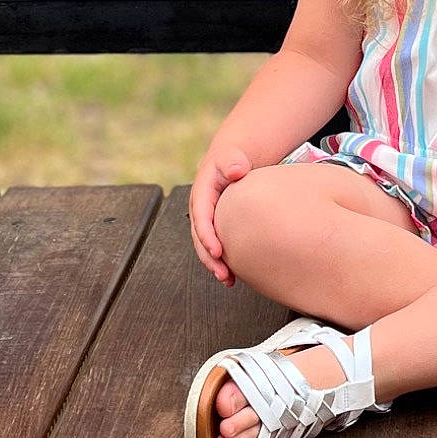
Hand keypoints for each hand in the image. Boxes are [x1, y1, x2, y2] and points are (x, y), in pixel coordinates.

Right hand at [189, 145, 253, 282]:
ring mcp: (207, 220)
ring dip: (215, 265)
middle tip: (224, 274)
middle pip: (200, 239)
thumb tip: (236, 171)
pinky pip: (216, 246)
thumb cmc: (232, 159)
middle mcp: (200, 210)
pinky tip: (233, 275)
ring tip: (228, 280)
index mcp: (201, 194)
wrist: (232, 161)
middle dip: (210, 258)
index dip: (207, 236)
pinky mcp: (216, 226)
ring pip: (206, 246)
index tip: (218, 251)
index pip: (201, 218)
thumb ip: (232, 162)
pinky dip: (222, 261)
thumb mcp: (231, 157)